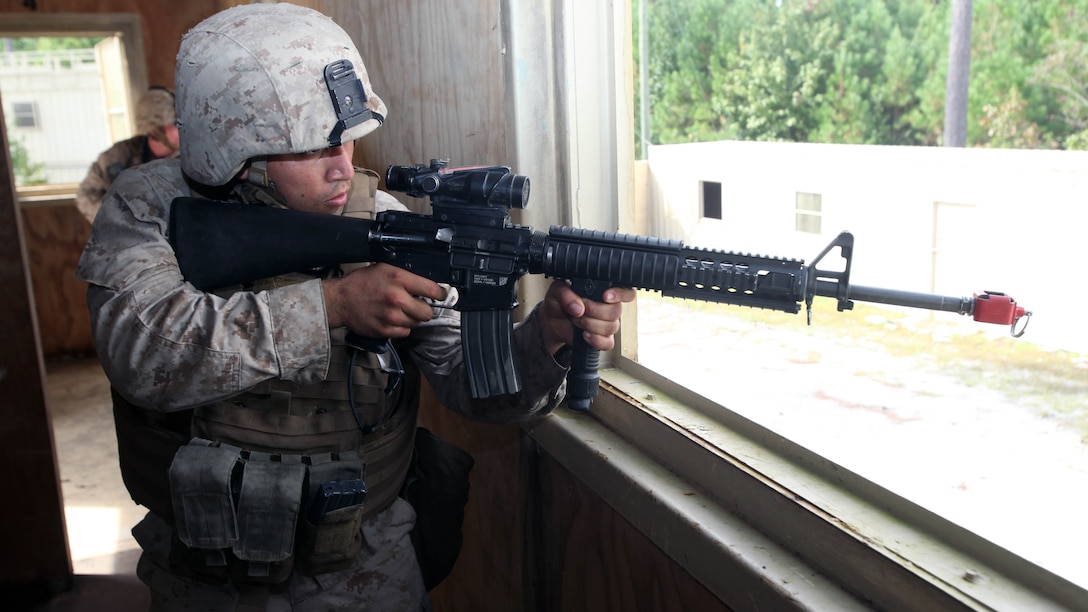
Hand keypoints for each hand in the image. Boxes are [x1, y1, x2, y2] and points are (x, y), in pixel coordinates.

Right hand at [322, 264, 446, 337]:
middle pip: (427, 312)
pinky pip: (405, 332)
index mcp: (399, 279)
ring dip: (412, 318)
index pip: (432, 289)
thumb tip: (427, 284)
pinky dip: (402, 327)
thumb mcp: (385, 269)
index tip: (441, 295)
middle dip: (425, 309)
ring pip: (416, 323)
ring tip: (400, 311)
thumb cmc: (362, 283)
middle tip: (418, 305)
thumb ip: (406, 276)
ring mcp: (392, 316)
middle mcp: (397, 298)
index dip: (441, 294)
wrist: (341, 300)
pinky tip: (393, 319)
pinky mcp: (385, 330)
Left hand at [539, 280, 635, 355]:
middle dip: (595, 311)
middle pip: (616, 311)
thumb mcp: (557, 291)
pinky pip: (608, 343)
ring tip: (576, 320)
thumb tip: (578, 307)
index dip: (621, 294)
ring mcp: (607, 324)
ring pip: (611, 327)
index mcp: (603, 291)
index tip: (605, 296)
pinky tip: (584, 335)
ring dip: (591, 324)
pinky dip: (595, 340)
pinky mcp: (602, 339)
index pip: (626, 292)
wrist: (552, 321)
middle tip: (579, 310)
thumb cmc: (559, 302)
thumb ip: (566, 294)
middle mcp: (609, 307)